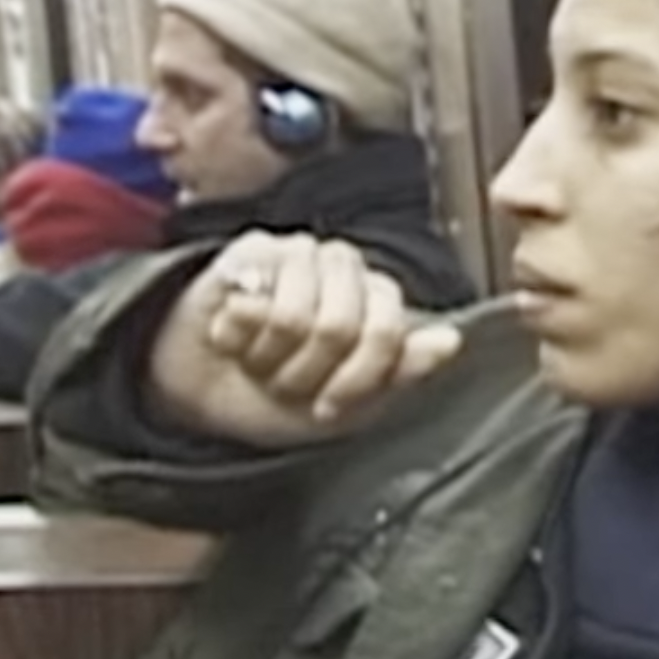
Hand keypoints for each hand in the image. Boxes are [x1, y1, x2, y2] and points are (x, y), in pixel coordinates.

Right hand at [195, 232, 463, 422]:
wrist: (208, 396)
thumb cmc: (282, 397)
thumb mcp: (352, 405)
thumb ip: (402, 371)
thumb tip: (449, 341)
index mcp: (379, 300)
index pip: (387, 334)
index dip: (354, 379)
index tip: (327, 404)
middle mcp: (345, 268)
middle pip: (339, 327)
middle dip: (305, 373)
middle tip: (284, 380)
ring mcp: (298, 254)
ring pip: (292, 317)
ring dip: (267, 358)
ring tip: (258, 358)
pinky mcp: (248, 252)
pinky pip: (248, 304)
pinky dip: (234, 339)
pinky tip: (230, 337)